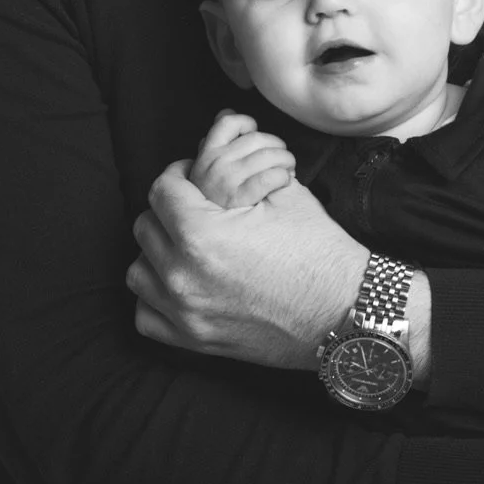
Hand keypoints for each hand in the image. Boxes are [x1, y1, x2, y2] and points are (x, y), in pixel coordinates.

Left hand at [126, 158, 364, 367]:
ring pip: (139, 270)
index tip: (191, 174)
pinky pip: (146, 315)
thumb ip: (237, 169)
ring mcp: (186, 312)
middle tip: (194, 205)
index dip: (178, 173)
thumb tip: (213, 142)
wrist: (345, 311)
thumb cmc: (319, 252)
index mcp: (202, 235)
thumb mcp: (284, 195)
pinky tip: (181, 283)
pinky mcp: (194, 340)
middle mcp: (183, 276)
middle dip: (168, 209)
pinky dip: (156, 297)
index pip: (162, 190)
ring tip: (185, 244)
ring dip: (157, 251)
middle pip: (146, 226)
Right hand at [188, 110, 295, 209]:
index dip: (248, 124)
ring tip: (288, 169)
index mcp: (207, 153)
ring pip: (269, 156)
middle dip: (277, 146)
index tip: (255, 135)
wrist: (208, 233)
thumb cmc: (217, 194)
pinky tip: (284, 181)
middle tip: (283, 158)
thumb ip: (219, 139)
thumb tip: (227, 112)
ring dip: (286, 161)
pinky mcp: (240, 198)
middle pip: (258, 139)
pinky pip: (271, 177)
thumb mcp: (210, 165)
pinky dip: (283, 177)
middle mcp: (214, 163)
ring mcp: (226, 180)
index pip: (229, 122)